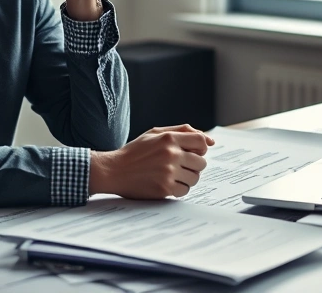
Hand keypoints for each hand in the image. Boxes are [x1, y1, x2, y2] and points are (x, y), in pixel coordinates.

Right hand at [89, 124, 215, 198]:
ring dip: (186, 178)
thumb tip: (209, 141)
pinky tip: (166, 184)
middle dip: (193, 165)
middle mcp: (171, 154)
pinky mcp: (164, 188)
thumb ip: (181, 131)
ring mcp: (168, 172)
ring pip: (195, 178)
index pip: (201, 141)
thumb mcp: (154, 133)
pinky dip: (178, 189)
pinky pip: (185, 191)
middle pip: (201, 162)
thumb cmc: (135, 152)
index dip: (200, 148)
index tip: (192, 153)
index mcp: (169, 138)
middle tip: (179, 166)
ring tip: (172, 175)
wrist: (113, 171)